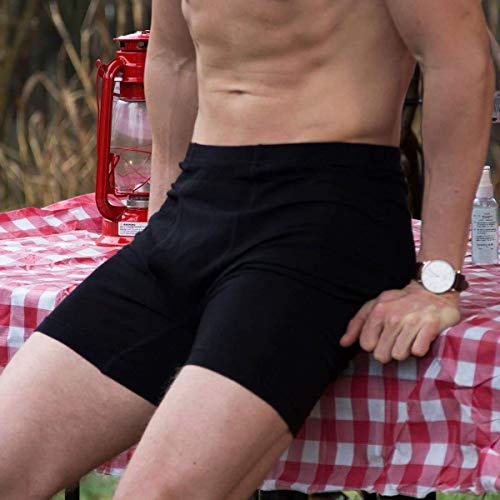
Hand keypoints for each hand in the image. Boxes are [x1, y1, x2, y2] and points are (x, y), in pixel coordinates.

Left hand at [339, 280, 460, 362]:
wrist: (434, 289)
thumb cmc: (401, 301)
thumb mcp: (377, 305)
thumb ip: (358, 324)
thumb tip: (343, 343)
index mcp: (378, 310)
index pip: (366, 344)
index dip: (374, 345)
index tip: (381, 338)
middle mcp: (393, 316)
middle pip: (381, 355)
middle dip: (388, 351)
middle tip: (397, 339)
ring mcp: (412, 321)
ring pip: (398, 355)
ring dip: (404, 350)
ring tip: (409, 338)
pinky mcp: (430, 326)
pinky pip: (418, 352)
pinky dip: (420, 348)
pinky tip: (421, 337)